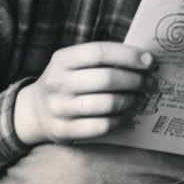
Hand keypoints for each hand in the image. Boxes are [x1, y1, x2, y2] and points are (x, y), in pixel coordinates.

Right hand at [13, 42, 154, 145]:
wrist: (34, 111)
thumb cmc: (66, 82)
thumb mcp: (73, 63)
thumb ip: (102, 59)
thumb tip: (144, 60)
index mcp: (62, 59)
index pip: (100, 52)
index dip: (128, 55)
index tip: (149, 60)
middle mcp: (58, 82)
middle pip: (107, 79)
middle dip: (135, 80)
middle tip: (149, 82)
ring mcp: (60, 108)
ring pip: (107, 104)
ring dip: (130, 100)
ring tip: (137, 97)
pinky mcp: (64, 130)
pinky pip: (102, 126)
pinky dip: (118, 119)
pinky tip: (122, 114)